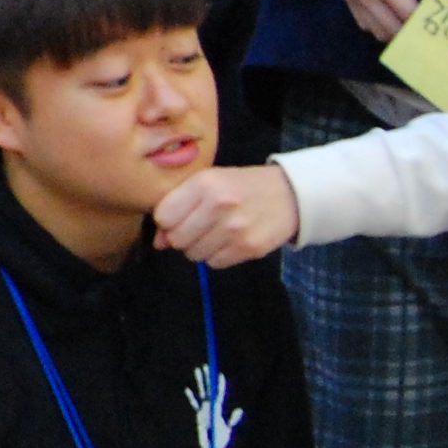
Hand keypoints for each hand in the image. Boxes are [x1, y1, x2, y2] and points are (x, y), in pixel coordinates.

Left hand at [155, 164, 301, 262]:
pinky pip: (215, 263)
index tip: (179, 217)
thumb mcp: (207, 183)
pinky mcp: (250, 248)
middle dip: (182, 236)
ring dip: (199, 247)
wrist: (290, 194)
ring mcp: (236, 229)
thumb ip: (177, 206)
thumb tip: (158, 242)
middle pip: (177, 239)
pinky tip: (229, 240)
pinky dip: (217, 255)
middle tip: (198, 227)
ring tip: (215, 232)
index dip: (167, 221)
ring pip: (194, 254)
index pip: (163, 217)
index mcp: (204, 184)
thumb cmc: (239, 187)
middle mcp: (219, 205)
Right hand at [323, 0, 447, 41]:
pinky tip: (398, 18)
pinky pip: (365, 24)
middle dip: (414, 31)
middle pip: (391, 28)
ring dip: (398, 32)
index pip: (406, 11)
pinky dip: (383, 26)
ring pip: (377, 30)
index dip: (427, 20)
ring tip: (419, 25)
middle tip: (435, 26)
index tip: (444, 19)